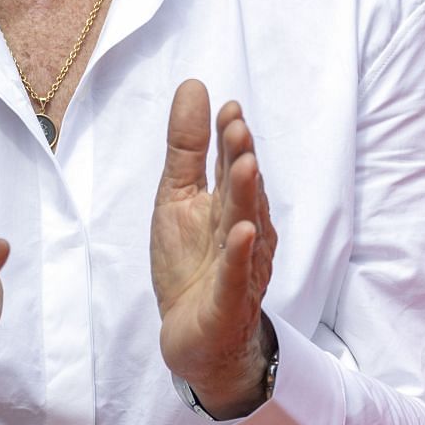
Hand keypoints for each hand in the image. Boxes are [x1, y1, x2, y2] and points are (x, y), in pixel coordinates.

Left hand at [151, 80, 277, 418]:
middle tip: (237, 126)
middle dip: (241, 158)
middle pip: (243, 190)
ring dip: (247, 197)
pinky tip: (242, 233)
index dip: (231, 138)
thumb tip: (194, 87)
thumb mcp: (177, 198)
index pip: (233, 164)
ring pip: (246, 226)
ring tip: (246, 164)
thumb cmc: (190, 263)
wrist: (193, 338)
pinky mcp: (229, 301)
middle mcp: (243, 230)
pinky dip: (240, 256)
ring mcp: (241, 266)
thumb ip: (187, 147)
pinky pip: (236, 276)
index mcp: (228, 203)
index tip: (228, 108)